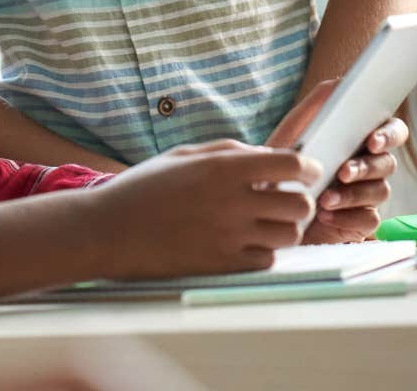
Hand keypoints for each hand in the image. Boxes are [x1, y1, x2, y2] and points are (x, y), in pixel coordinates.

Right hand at [84, 140, 321, 279]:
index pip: (290, 164)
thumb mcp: (183, 155)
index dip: (308, 167)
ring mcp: (229, 237)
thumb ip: (228, 151)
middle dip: (301, 200)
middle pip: (301, 204)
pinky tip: (247, 242)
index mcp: (223, 168)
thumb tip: (264, 153)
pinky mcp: (222, 265)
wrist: (108, 231)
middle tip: (288, 199)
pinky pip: (266, 260)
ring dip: (284, 227)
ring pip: (289, 235)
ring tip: (268, 222)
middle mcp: (232, 202)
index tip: (307, 170)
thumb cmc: (143, 188)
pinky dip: (264, 251)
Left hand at [265, 79, 407, 243]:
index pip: (393, 131)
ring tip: (324, 198)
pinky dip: (348, 218)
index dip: (388, 135)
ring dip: (352, 195)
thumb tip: (344, 80)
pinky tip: (325, 216)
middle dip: (366, 167)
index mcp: (361, 139)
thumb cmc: (283, 160)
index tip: (371, 140)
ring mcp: (367, 196)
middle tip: (343, 172)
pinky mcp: (358, 222)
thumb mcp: (296, 128)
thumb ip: (319, 101)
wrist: (262, 201)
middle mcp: (370, 166)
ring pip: (380, 192)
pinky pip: (369, 220)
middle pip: (388, 163)